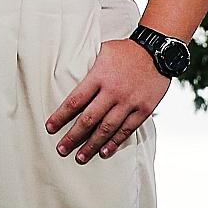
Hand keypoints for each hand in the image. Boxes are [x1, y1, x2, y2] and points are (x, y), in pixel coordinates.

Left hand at [45, 38, 170, 162]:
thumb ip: (89, 70)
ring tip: (80, 157)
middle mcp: (112, 92)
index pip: (75, 101)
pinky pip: (127, 130)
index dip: (61, 116)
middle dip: (73, 136)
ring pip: (107, 128)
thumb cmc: (125, 51)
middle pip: (88, 119)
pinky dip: (115, 142)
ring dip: (92, 145)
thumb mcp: (101, 52)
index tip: (50, 127)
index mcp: (98, 76)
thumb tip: (69, 77)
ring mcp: (129, 102)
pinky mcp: (143, 110)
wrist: (157, 51)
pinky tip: (104, 152)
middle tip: (61, 149)